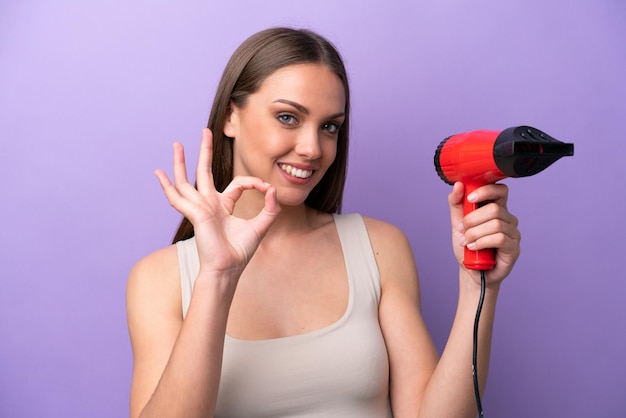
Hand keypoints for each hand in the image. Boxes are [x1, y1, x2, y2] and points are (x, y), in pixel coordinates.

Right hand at [155, 129, 280, 277]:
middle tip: (205, 131)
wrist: (227, 269)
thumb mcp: (261, 226)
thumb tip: (273, 190)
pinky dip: (167, 186)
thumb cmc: (240, 252)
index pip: (237, 184)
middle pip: (204, 172)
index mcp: (223, 206)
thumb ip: (270, 208)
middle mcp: (209, 204)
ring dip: (181, 162)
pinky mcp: (195, 213)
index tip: (267, 187)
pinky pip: (177, 198)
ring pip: (186, 181)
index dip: (253, 182)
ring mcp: (200, 208)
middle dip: (205, 151)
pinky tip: (158, 174)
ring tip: (177, 144)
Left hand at [448, 182, 520, 285]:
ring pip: (496, 224)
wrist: (470, 271)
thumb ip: (456, 203)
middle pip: (495, 209)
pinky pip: (500, 238)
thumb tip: (457, 185)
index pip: (500, 190)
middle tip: (463, 229)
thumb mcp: (457, 223)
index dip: (486, 191)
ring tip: (467, 242)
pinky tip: (474, 248)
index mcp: (496, 208)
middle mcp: (508, 219)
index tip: (470, 199)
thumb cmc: (468, 246)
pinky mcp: (514, 248)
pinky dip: (482, 242)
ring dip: (475, 233)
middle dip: (473, 219)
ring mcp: (513, 233)